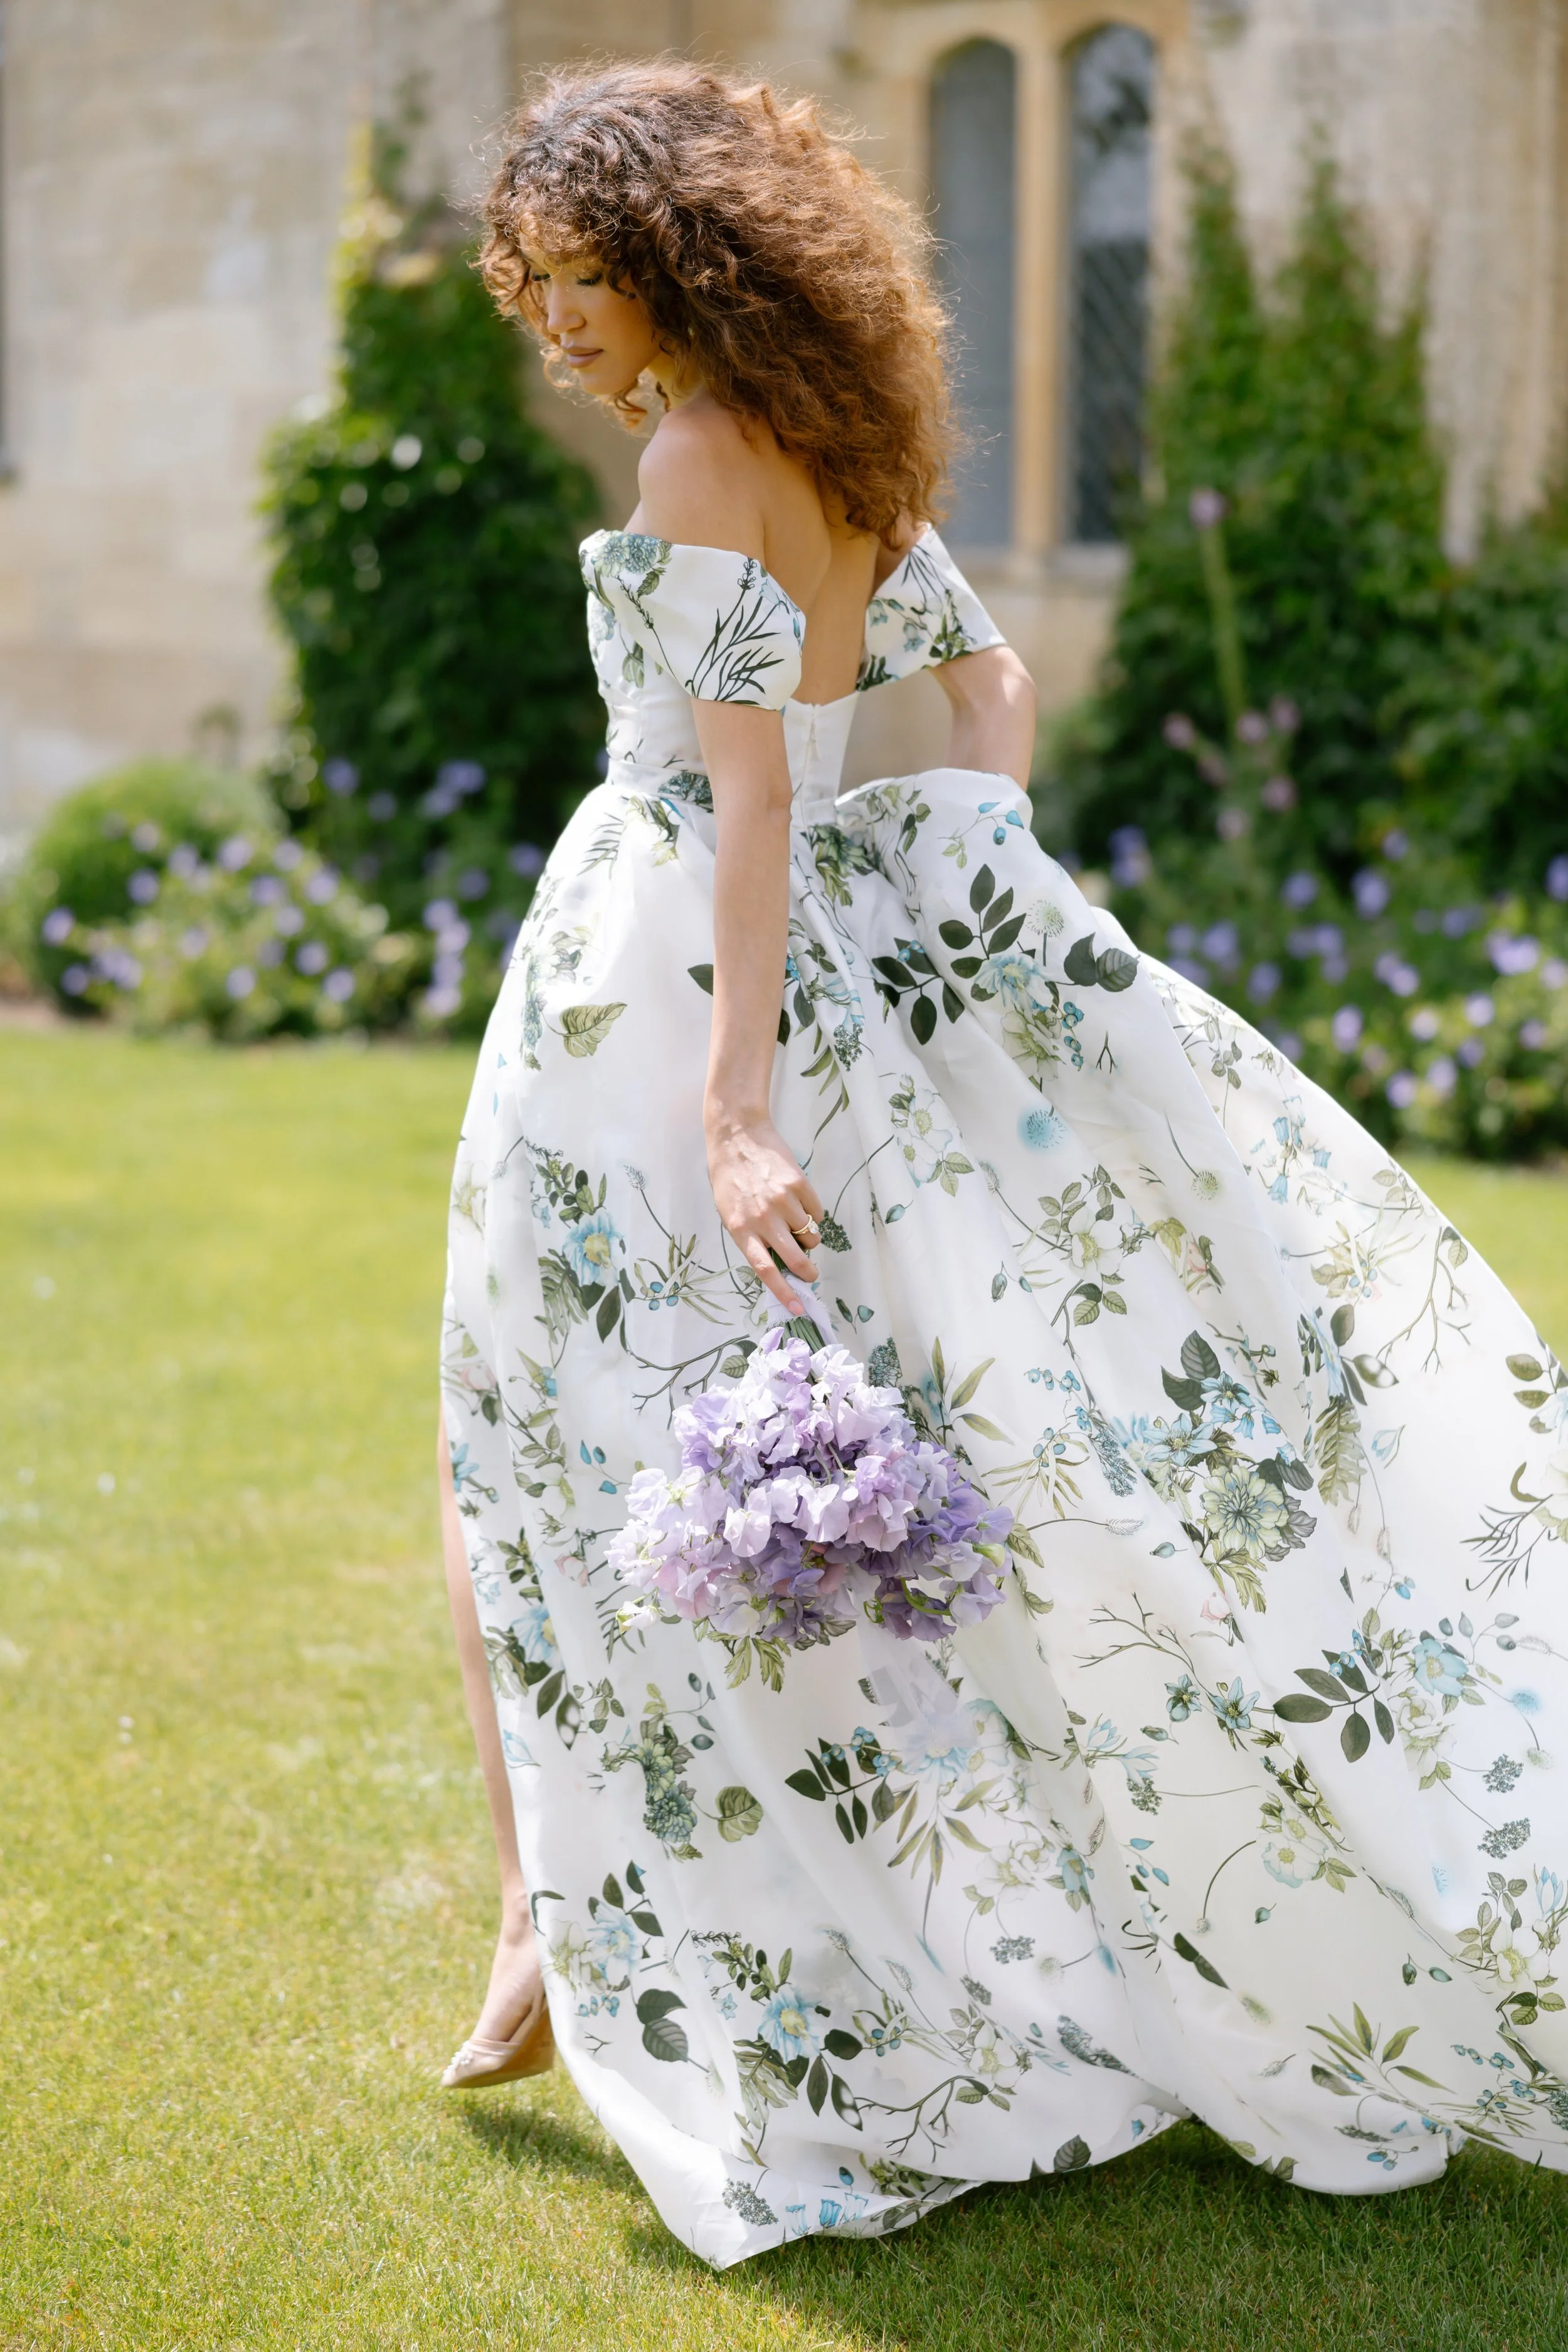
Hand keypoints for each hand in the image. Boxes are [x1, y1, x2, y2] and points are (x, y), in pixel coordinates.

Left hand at [705, 1113, 823, 1313]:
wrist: (738, 1136)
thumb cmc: (729, 1177)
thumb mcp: (728, 1212)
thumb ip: (749, 1236)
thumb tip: (776, 1260)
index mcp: (741, 1229)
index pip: (765, 1269)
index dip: (784, 1292)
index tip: (797, 1307)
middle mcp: (764, 1218)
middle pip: (795, 1258)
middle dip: (808, 1272)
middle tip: (811, 1274)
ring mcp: (783, 1201)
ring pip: (809, 1235)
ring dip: (808, 1239)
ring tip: (798, 1228)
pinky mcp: (800, 1185)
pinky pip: (816, 1212)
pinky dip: (813, 1215)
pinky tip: (800, 1205)